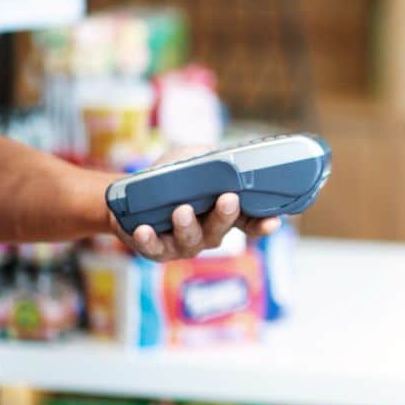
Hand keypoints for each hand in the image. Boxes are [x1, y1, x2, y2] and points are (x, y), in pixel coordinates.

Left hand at [110, 148, 281, 261]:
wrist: (131, 196)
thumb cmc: (170, 176)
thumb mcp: (193, 158)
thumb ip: (212, 157)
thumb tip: (228, 154)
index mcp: (224, 214)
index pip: (251, 223)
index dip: (264, 225)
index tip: (274, 222)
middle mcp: (208, 233)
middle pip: (222, 230)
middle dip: (225, 216)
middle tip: (228, 200)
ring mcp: (184, 244)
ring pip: (190, 240)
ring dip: (188, 226)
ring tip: (182, 211)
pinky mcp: (156, 250)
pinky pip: (154, 248)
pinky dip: (149, 240)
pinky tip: (144, 229)